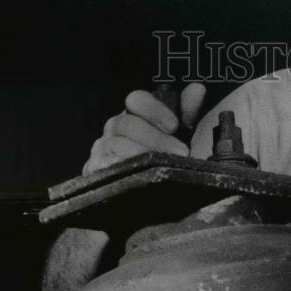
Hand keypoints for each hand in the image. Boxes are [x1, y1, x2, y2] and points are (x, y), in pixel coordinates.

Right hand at [82, 82, 206, 176]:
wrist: (154, 200)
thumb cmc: (165, 162)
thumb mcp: (181, 137)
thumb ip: (187, 113)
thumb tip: (197, 89)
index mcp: (134, 116)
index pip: (136, 100)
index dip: (154, 109)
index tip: (175, 125)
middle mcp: (115, 129)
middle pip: (127, 123)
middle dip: (156, 138)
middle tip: (180, 152)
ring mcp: (102, 149)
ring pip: (116, 145)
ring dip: (143, 155)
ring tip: (165, 167)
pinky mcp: (94, 170)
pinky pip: (105, 166)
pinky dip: (124, 169)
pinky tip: (141, 176)